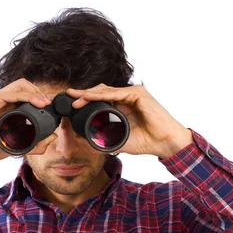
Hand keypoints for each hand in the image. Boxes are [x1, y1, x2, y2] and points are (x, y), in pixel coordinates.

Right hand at [0, 79, 57, 171]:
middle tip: (51, 104)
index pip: (26, 95)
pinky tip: (37, 103)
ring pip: (20, 85)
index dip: (40, 98)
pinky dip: (27, 95)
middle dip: (40, 92)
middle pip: (25, 86)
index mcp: (7, 109)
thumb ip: (34, 144)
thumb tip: (53, 137)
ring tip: (46, 103)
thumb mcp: (16, 147)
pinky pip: (12, 93)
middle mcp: (2, 101)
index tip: (52, 109)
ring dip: (36, 91)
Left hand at [66, 84, 192, 158]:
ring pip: (106, 90)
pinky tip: (88, 97)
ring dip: (89, 94)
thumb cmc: (146, 141)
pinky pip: (115, 92)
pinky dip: (100, 95)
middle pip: (101, 91)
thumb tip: (88, 141)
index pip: (101, 98)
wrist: (164, 143)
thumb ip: (105, 139)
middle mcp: (127, 96)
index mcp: (123, 105)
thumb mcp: (119, 140)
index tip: (71, 103)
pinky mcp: (138, 94)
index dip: (85, 99)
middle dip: (83, 94)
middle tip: (68, 97)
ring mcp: (133, 93)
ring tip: (75, 99)